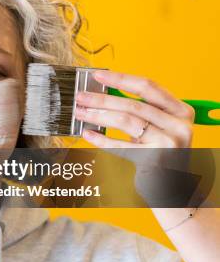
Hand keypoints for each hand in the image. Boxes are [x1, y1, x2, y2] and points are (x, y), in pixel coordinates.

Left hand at [74, 70, 193, 147]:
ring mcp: (169, 142)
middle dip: (102, 99)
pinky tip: (87, 134)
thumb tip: (103, 93)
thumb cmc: (159, 152)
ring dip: (98, 115)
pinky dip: (101, 139)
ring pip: (125, 121)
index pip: (148, 87)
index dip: (121, 79)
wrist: (171, 186)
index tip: (98, 75)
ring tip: (80, 113)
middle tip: (80, 97)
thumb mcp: (156, 127)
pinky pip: (120, 145)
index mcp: (180, 110)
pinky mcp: (155, 159)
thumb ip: (139, 110)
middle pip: (133, 104)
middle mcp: (179, 125)